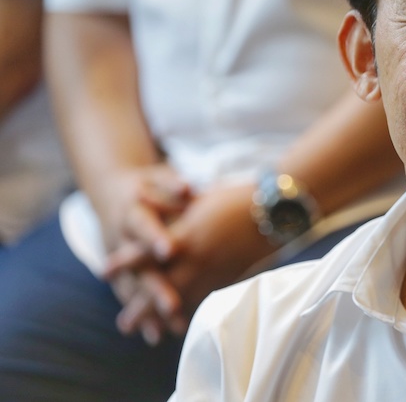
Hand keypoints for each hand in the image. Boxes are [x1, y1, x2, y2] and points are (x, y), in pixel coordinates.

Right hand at [99, 164, 191, 342]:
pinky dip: (141, 315)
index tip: (170, 250)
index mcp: (133, 212)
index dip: (155, 238)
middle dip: (154, 287)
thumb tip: (188, 188)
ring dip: (146, 310)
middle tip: (172, 306)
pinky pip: (131, 296)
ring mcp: (119, 258)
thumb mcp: (157, 176)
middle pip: (139, 266)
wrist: (111, 191)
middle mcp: (122, 238)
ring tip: (161, 332)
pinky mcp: (121, 271)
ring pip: (133, 287)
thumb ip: (171, 183)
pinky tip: (154, 334)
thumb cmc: (145, 183)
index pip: (144, 226)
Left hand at [108, 183, 275, 341]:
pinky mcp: (231, 277)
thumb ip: (172, 205)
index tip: (104, 271)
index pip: (148, 251)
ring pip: (185, 298)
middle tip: (123, 325)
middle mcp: (197, 257)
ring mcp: (215, 270)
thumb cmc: (236, 198)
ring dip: (165, 316)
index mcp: (186, 233)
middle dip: (141, 306)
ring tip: (151, 332)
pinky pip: (207, 298)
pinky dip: (193, 310)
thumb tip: (142, 199)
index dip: (124, 262)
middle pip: (162, 286)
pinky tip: (185, 320)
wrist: (273, 210)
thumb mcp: (200, 197)